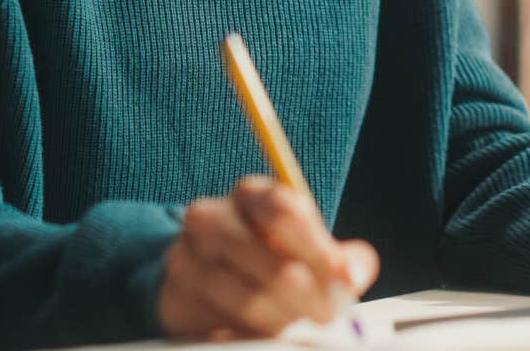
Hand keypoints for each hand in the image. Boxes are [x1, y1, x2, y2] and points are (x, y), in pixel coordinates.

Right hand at [157, 175, 380, 340]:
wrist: (206, 275)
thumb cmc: (270, 256)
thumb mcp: (306, 246)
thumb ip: (339, 257)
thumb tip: (355, 271)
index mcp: (250, 194)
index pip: (284, 212)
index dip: (320, 250)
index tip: (346, 280)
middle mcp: (209, 218)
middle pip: (270, 262)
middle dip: (310, 296)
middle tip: (332, 315)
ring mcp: (185, 259)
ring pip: (248, 301)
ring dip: (284, 321)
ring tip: (300, 324)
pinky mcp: (174, 300)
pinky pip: (221, 328)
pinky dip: (250, 337)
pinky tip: (266, 335)